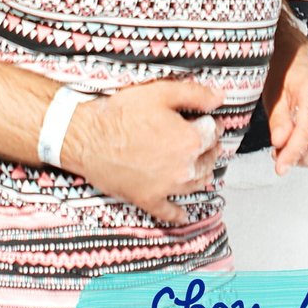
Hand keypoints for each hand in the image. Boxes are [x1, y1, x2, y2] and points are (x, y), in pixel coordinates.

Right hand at [61, 77, 224, 224]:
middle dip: (209, 149)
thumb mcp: (160, 93)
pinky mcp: (148, 199)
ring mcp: (166, 187)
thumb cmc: (121, 114)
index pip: (213, 134)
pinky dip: (179, 214)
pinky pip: (169, 212)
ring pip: (195, 184)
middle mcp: (183, 168)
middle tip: (204, 142)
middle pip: (208, 160)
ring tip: (200, 168)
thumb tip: (220, 97)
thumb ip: (195, 94)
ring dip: (201, 174)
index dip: (212, 124)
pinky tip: (184, 214)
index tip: (208, 121)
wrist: (88, 138)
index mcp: (190, 141)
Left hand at [264, 38, 307, 174]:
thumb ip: (278, 122)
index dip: (291, 154)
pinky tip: (305, 152)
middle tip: (281, 159)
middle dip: (300, 160)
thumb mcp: (273, 95)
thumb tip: (279, 145)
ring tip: (291, 154)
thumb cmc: (284, 74)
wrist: (297, 60)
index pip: (306, 134)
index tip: (279, 167)